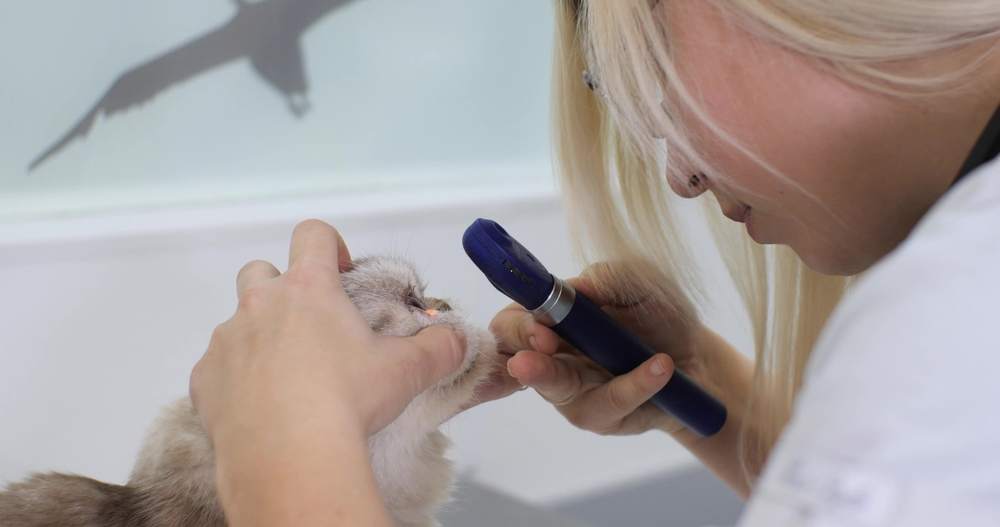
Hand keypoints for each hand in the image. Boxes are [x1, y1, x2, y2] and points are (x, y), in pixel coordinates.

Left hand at [189, 220, 466, 448]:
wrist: (289, 458)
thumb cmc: (349, 400)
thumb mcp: (407, 372)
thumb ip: (438, 348)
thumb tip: (458, 339)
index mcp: (308, 289)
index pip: (312, 235)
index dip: (329, 245)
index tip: (342, 272)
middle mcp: (259, 305)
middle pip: (260, 271)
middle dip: (282, 288)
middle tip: (311, 327)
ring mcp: (225, 342)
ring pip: (237, 323)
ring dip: (259, 338)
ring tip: (289, 379)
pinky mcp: (203, 382)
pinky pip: (217, 370)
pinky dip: (236, 381)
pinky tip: (261, 409)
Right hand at [489, 263, 707, 434]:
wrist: (695, 356)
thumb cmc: (657, 315)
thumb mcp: (639, 284)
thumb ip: (607, 278)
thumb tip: (578, 287)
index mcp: (549, 321)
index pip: (510, 324)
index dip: (518, 327)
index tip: (540, 328)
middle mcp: (551, 358)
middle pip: (519, 363)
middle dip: (528, 360)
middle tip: (539, 350)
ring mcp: (571, 392)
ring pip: (559, 390)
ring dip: (571, 378)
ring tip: (580, 362)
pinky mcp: (600, 416)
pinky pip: (611, 403)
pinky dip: (636, 384)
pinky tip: (660, 367)